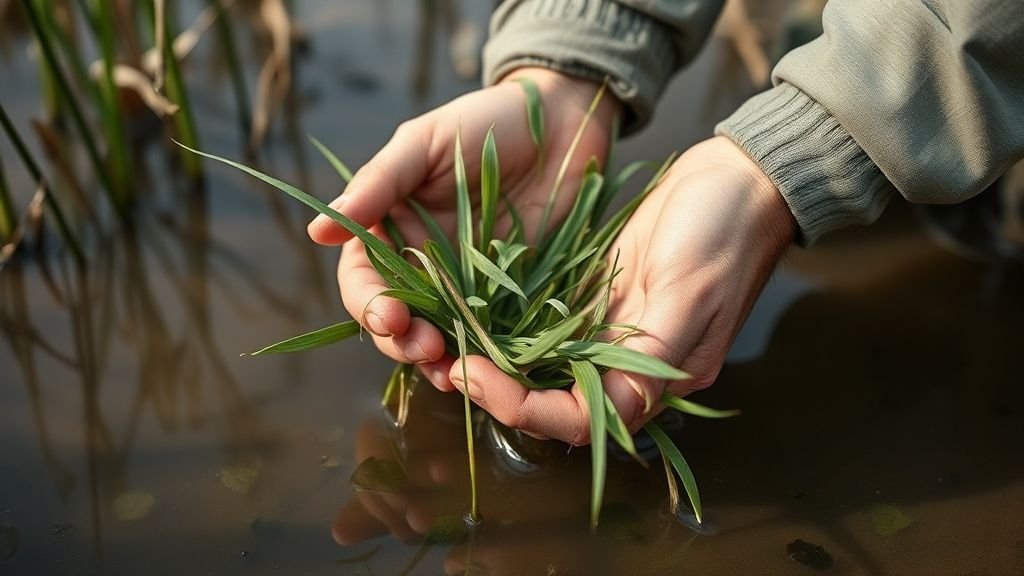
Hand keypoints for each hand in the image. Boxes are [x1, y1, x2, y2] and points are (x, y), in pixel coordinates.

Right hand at [307, 68, 618, 386]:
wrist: (561, 123)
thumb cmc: (486, 121)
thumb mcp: (425, 144)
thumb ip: (377, 184)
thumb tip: (317, 232)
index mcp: (390, 228)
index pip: (362, 278)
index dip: (368, 303)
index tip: (389, 316)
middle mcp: (420, 262)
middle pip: (393, 318)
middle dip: (400, 341)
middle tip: (425, 348)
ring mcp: (464, 284)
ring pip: (436, 335)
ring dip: (436, 358)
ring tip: (451, 371)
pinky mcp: (508, 296)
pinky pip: (487, 334)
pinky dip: (482, 355)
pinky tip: (488, 368)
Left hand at [450, 137, 795, 443]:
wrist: (741, 179)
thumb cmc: (723, 230)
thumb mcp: (689, 290)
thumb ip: (652, 355)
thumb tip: (612, 410)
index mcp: (662, 374)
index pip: (582, 419)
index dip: (524, 408)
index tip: (475, 374)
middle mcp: (636, 364)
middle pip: (558, 403)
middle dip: (502, 393)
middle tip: (454, 361)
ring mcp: (618, 332)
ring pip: (550, 370)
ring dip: (503, 366)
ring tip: (458, 344)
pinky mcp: (605, 301)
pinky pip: (554, 330)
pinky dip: (517, 332)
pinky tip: (483, 317)